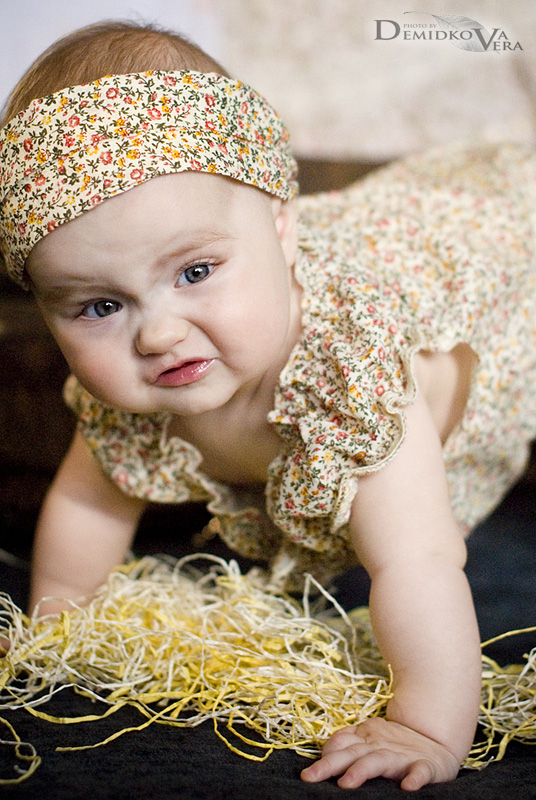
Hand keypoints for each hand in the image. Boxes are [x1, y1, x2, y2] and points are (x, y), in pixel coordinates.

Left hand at [300, 718, 460, 790]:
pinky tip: (407, 787)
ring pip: (380, 761)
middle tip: (311, 777)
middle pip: (352, 752)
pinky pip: (420, 772)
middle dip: (331, 764)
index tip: (308, 774)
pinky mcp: (425, 766)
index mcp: (365, 738)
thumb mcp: (369, 740)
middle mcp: (380, 745)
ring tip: (347, 783)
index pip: (340, 744)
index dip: (324, 756)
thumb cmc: (395, 745)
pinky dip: (415, 778)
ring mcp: (402, 755)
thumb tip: (324, 752)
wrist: (436, 740)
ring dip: (363, 770)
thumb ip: (348, 743)